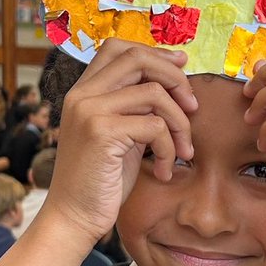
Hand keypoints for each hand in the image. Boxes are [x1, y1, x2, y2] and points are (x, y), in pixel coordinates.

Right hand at [40, 40, 197, 249]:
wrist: (73, 218)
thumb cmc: (100, 181)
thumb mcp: (119, 135)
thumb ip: (134, 107)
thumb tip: (172, 76)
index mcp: (83, 91)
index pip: (118, 48)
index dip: (155, 53)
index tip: (182, 66)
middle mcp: (82, 95)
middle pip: (138, 59)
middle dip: (175, 78)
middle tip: (192, 107)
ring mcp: (90, 111)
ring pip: (154, 93)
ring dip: (179, 123)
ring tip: (183, 151)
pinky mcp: (102, 132)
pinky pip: (155, 126)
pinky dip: (169, 149)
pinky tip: (163, 170)